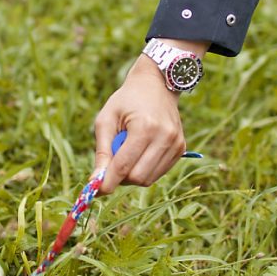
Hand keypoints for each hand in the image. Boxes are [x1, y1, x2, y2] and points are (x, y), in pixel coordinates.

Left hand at [92, 52, 186, 193]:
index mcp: (145, 127)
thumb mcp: (106, 119)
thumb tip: (96, 181)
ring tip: (127, 152)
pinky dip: (145, 169)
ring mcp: (176, 144)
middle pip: (138, 177)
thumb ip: (102, 151)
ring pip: (149, 179)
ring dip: (133, 174)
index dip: (108, 182)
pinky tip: (140, 151)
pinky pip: (158, 172)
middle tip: (111, 164)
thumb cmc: (126, 100)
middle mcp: (165, 137)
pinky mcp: (181, 148)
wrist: (156, 84)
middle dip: (121, 177)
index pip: (124, 166)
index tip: (95, 191)